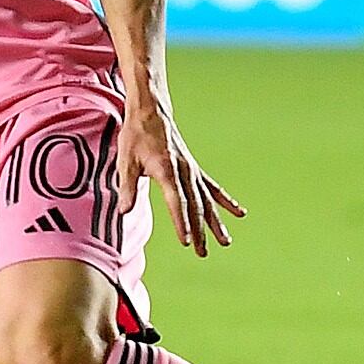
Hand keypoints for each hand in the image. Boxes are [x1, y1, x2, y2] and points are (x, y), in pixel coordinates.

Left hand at [113, 89, 246, 257]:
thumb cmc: (136, 135)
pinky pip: (212, 187)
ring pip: (207, 200)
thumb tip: (124, 212)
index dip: (181, 222)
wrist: (151, 111)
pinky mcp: (194, 168)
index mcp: (167, 170)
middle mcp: (184, 171)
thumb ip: (126, 187)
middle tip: (202, 252)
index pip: (176, 201)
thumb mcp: (126, 160)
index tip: (187, 240)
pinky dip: (225, 200)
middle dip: (200, 230)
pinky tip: (239, 212)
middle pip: (195, 205)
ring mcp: (192, 170)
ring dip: (215, 222)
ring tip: (226, 241)